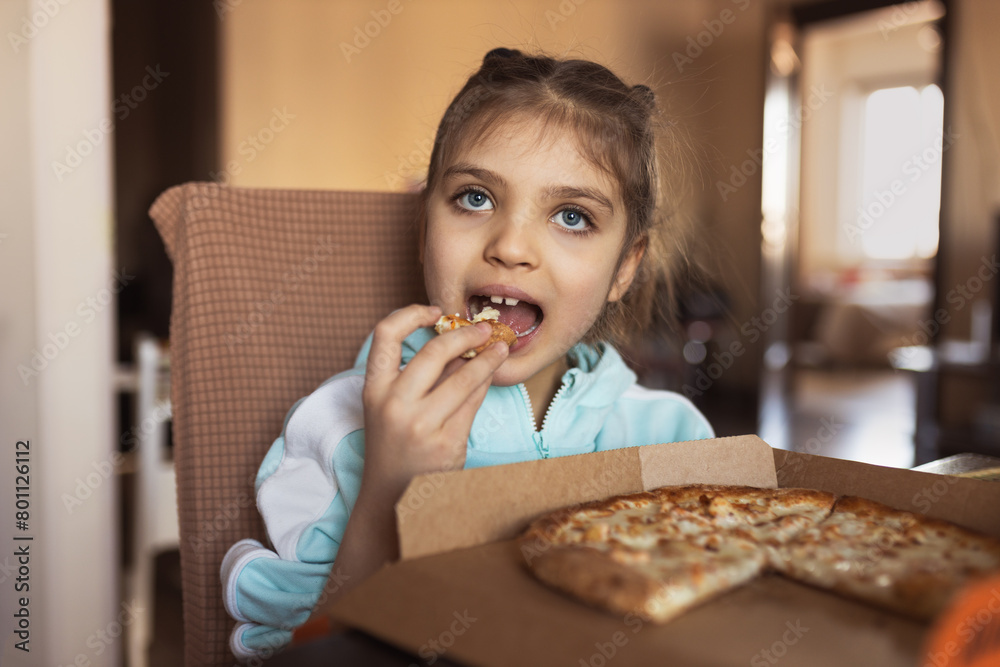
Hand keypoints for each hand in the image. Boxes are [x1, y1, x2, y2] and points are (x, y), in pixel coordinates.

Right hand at [359, 304, 507, 504]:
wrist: (390, 492)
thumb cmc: (393, 439)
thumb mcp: (390, 404)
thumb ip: (417, 373)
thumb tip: (459, 340)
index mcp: (374, 389)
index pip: (385, 334)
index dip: (411, 313)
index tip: (436, 311)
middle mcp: (395, 405)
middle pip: (435, 351)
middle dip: (464, 334)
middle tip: (483, 328)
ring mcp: (422, 427)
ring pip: (464, 377)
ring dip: (487, 358)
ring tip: (500, 349)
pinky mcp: (448, 445)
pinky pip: (473, 404)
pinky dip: (484, 385)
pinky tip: (490, 377)